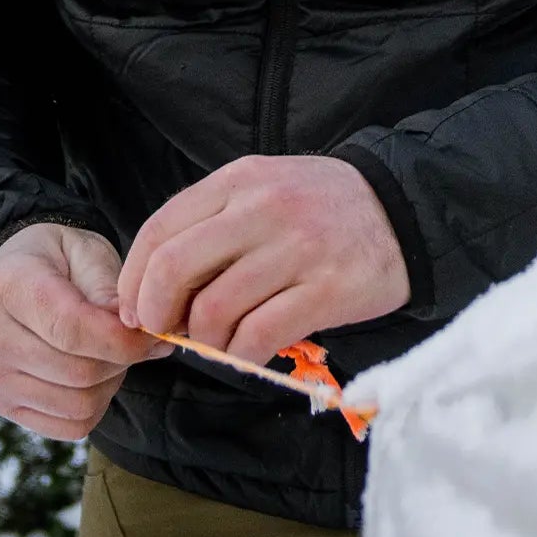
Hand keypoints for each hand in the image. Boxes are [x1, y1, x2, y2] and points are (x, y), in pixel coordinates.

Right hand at [0, 222, 166, 440]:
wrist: (19, 276)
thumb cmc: (59, 261)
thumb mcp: (88, 253)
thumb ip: (111, 290)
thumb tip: (138, 333)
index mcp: (6, 286)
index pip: (70, 330)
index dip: (120, 339)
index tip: (152, 332)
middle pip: (79, 372)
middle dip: (122, 359)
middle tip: (136, 337)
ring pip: (79, 404)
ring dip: (111, 382)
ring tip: (110, 350)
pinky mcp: (5, 405)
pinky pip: (71, 426)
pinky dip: (96, 405)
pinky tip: (94, 374)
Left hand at [117, 155, 409, 367]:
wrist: (403, 211)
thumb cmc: (320, 207)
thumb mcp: (263, 189)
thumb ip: (213, 223)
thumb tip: (155, 284)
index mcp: (238, 181)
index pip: (161, 229)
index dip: (134, 277)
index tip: (134, 308)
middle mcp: (261, 209)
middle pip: (175, 267)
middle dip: (156, 312)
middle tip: (164, 333)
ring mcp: (296, 248)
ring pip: (215, 309)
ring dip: (203, 340)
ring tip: (216, 344)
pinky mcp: (328, 289)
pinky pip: (260, 334)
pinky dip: (241, 355)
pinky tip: (246, 355)